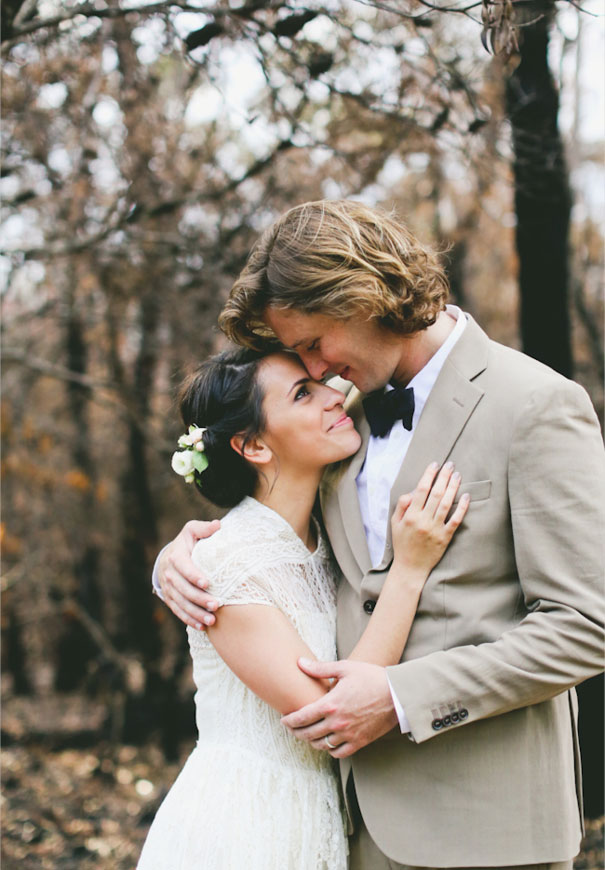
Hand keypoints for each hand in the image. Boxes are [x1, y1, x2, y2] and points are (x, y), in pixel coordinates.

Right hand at [158, 519, 220, 628]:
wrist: (169, 558)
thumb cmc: (187, 543)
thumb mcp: (192, 531)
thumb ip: (204, 528)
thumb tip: (218, 525)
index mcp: (175, 556)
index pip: (183, 566)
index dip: (193, 574)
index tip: (207, 583)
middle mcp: (169, 573)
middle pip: (183, 588)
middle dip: (199, 598)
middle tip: (216, 605)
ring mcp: (168, 588)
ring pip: (181, 603)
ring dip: (196, 613)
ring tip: (211, 620)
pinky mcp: (169, 599)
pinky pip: (178, 611)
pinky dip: (189, 619)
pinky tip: (202, 626)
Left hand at [281, 659, 397, 757]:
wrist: (398, 694)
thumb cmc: (372, 677)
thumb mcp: (345, 668)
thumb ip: (320, 668)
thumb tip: (300, 663)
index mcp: (331, 704)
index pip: (301, 717)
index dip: (289, 721)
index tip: (284, 720)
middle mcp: (337, 722)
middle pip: (308, 734)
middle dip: (296, 732)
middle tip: (292, 728)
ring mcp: (348, 735)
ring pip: (321, 745)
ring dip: (311, 741)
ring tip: (308, 734)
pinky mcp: (360, 742)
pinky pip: (338, 753)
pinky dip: (330, 750)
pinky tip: (327, 742)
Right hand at [391, 461, 468, 574]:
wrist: (410, 567)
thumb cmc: (402, 544)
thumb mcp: (394, 524)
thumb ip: (401, 506)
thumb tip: (411, 492)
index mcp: (410, 515)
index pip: (420, 490)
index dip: (428, 475)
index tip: (435, 464)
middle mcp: (423, 520)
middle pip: (436, 494)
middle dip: (443, 477)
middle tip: (450, 465)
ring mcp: (435, 529)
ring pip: (446, 504)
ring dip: (453, 487)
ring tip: (457, 475)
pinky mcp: (445, 537)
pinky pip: (455, 520)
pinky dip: (462, 507)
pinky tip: (466, 496)